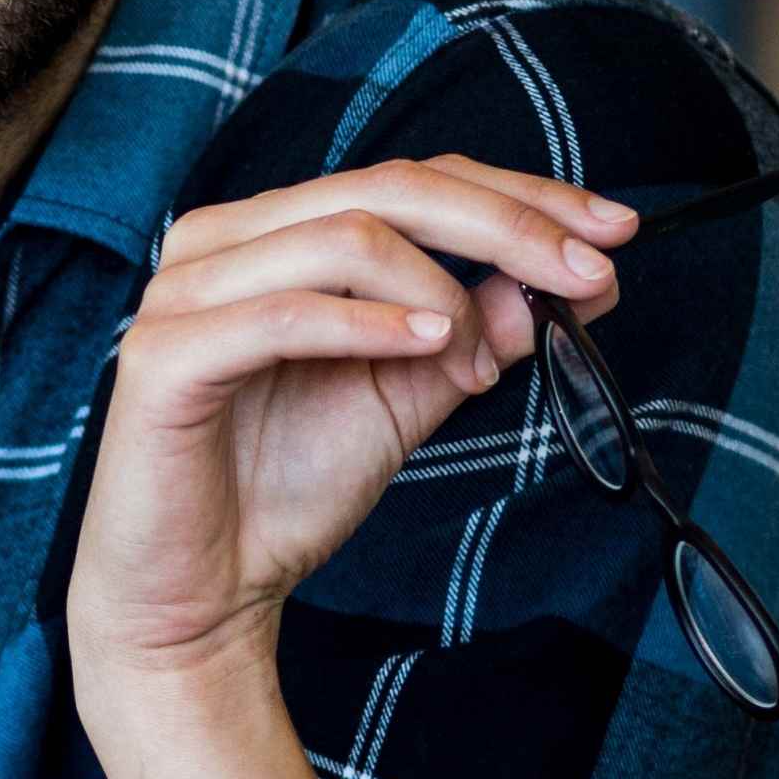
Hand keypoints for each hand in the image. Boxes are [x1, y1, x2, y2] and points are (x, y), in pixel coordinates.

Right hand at [69, 160, 633, 699]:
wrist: (197, 599)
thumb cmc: (283, 492)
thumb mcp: (406, 397)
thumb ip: (471, 332)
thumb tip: (570, 282)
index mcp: (275, 234)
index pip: (411, 179)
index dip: (519, 196)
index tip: (614, 231)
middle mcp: (224, 241)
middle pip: (386, 189)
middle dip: (506, 225)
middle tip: (586, 273)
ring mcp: (186, 291)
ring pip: (343, 237)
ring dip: (438, 289)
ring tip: (478, 358)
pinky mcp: (164, 356)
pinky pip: (282, 313)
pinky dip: (367, 322)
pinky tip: (432, 346)